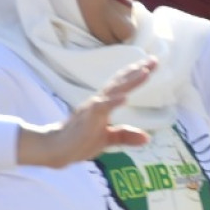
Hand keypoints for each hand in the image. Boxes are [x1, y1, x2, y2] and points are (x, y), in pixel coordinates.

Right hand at [16, 60, 155, 166]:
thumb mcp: (107, 139)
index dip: (136, 74)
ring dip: (129, 82)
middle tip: (154, 59)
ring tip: (144, 72)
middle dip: (137, 71)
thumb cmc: (79, 141)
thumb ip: (125, 136)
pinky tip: (124, 97)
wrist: (56, 149)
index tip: (153, 62)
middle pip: (119, 83)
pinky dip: (112, 102)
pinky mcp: (86, 119)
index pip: (122, 85)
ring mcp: (92, 109)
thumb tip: (147, 138)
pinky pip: (100, 108)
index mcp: (104, 104)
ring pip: (112, 91)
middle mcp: (98, 102)